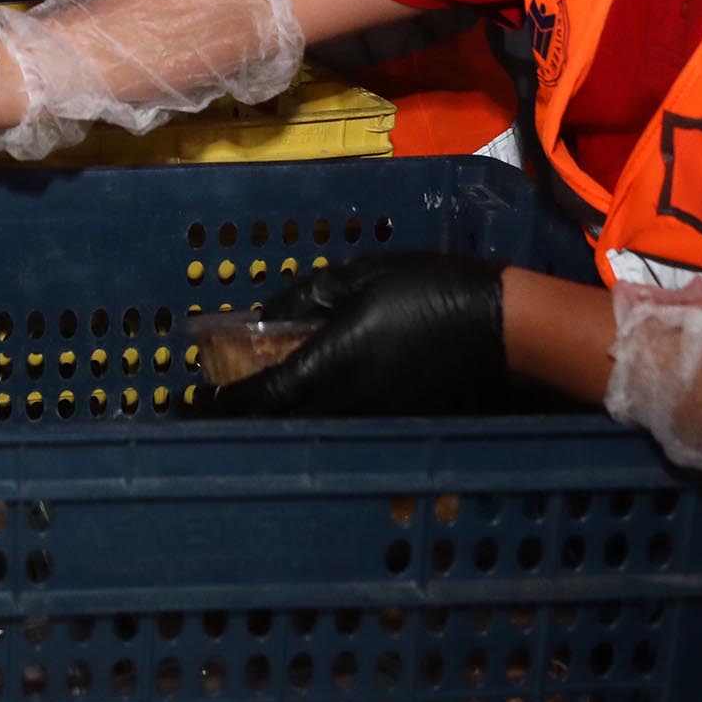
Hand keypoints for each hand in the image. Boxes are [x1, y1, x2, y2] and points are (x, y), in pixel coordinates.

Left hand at [214, 252, 511, 414]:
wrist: (498, 326)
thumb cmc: (426, 289)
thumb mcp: (360, 275)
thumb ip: (307, 296)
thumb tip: (269, 316)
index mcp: (329, 364)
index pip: (265, 395)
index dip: (230, 400)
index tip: (204, 401)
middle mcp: (344, 402)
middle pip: (283, 420)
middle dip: (254, 412)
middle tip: (232, 397)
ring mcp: (371, 417)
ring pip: (313, 426)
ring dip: (287, 415)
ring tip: (271, 394)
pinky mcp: (395, 421)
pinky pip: (343, 424)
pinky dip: (321, 416)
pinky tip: (321, 395)